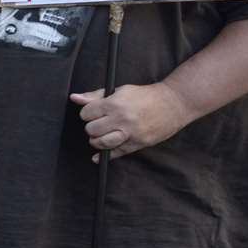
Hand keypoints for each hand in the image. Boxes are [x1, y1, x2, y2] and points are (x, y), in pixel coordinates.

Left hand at [71, 83, 189, 158]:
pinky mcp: (138, 143)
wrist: (174, 103)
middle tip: (99, 123)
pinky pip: (117, 153)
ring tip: (101, 135)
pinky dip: (104, 156)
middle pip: (91, 130)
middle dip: (92, 127)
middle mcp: (122, 119)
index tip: (93, 113)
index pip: (86, 114)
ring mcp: (131, 133)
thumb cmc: (145, 95)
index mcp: (115, 104)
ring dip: (97, 141)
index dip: (87, 113)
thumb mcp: (119, 90)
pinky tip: (98, 157)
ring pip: (101, 143)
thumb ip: (95, 96)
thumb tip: (74, 98)